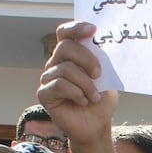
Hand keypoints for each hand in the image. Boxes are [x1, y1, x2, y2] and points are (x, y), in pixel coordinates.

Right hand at [37, 22, 115, 145]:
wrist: (96, 124)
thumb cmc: (100, 99)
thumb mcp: (107, 77)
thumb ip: (102, 60)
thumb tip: (105, 43)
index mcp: (70, 55)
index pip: (65, 33)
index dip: (76, 27)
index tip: (93, 30)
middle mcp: (56, 63)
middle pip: (65, 47)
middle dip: (87, 59)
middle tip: (99, 74)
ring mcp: (48, 78)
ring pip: (65, 69)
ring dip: (86, 84)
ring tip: (94, 96)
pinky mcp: (44, 93)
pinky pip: (59, 85)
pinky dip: (77, 93)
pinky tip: (83, 101)